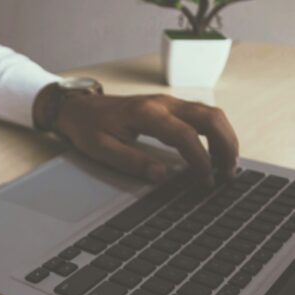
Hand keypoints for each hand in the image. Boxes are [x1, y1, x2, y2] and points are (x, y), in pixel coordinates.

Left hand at [51, 93, 238, 186]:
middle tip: (229, 173)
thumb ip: (132, 162)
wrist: (78, 107)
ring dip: (225, 138)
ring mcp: (167, 103)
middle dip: (225, 145)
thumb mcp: (102, 149)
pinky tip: (216, 152)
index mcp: (146, 114)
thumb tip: (162, 176)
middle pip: (209, 117)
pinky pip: (201, 116)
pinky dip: (214, 133)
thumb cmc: (87, 127)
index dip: (200, 159)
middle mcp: (162, 103)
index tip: (205, 180)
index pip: (185, 135)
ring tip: (228, 166)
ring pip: (210, 114)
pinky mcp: (168, 107)